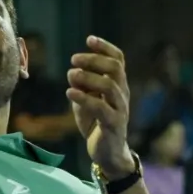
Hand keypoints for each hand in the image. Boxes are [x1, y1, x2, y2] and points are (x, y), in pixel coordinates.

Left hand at [68, 36, 132, 175]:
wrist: (107, 153)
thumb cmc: (96, 124)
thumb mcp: (86, 101)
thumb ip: (81, 86)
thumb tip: (73, 73)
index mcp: (118, 85)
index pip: (118, 60)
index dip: (105, 47)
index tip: (89, 39)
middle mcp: (122, 94)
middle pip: (115, 68)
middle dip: (94, 60)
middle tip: (73, 59)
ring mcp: (120, 109)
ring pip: (110, 86)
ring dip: (88, 77)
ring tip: (70, 75)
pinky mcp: (113, 124)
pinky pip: (101, 108)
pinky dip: (84, 98)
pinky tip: (70, 92)